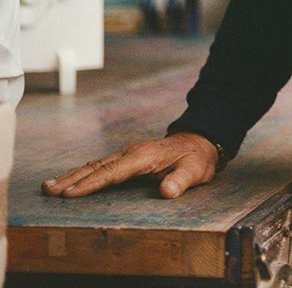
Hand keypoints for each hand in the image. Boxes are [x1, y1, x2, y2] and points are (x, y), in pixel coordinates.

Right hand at [42, 132, 218, 199]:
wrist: (199, 142)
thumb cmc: (196, 158)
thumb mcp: (195, 170)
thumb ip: (181, 180)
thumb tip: (167, 191)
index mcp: (145, 156)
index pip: (114, 171)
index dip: (92, 183)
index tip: (70, 193)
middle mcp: (132, 152)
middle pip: (97, 166)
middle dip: (72, 179)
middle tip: (49, 190)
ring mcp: (128, 154)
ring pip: (95, 165)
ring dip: (72, 175)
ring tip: (49, 186)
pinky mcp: (126, 158)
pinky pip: (100, 166)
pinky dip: (82, 173)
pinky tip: (69, 180)